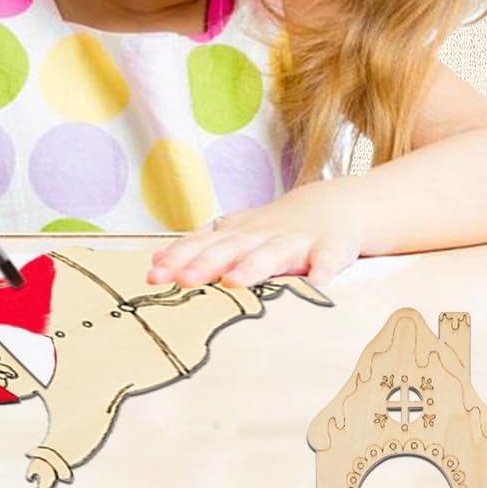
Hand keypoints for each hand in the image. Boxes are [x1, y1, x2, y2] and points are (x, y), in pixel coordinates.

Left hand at [146, 180, 363, 288]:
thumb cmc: (274, 227)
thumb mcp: (236, 232)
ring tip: (235, 281)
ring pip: (272, 253)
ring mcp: (295, 241)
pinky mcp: (330, 247)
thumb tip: (155, 261)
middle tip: (184, 280)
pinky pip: (328, 259)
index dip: (177, 259)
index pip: (202, 245)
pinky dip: (325, 269)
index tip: (153, 276)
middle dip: (206, 263)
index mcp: (237, 235)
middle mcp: (261, 236)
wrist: (333, 205)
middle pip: (230, 248)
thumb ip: (199, 246)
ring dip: (253, 267)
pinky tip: (320, 282)